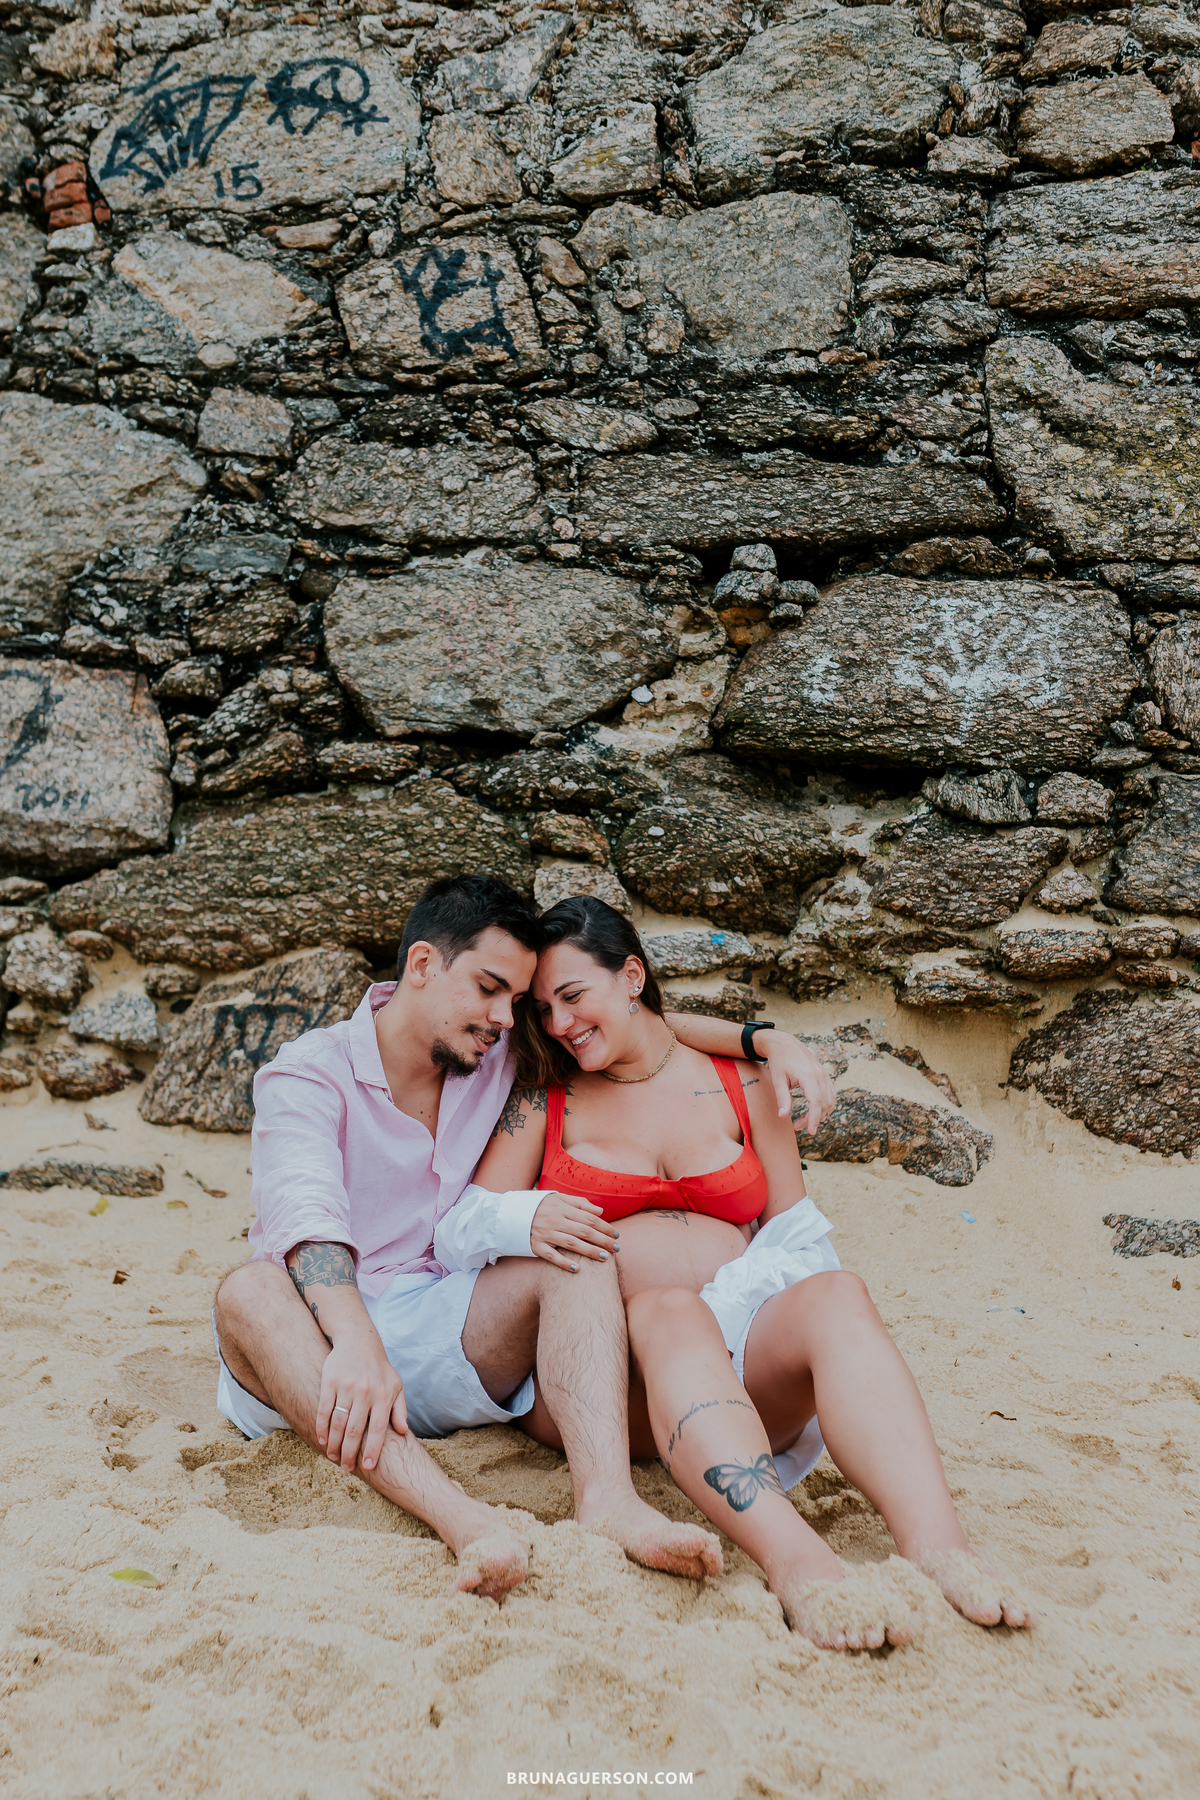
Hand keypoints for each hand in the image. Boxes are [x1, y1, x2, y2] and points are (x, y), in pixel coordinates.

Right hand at [316, 1326, 406, 1472]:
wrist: (359, 1340)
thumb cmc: (380, 1368)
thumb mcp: (396, 1386)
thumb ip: (400, 1410)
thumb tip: (403, 1432)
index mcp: (383, 1395)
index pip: (378, 1429)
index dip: (372, 1449)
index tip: (368, 1466)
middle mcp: (366, 1392)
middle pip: (355, 1430)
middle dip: (350, 1453)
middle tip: (347, 1468)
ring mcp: (347, 1387)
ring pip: (338, 1423)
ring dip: (334, 1444)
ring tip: (333, 1458)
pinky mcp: (330, 1382)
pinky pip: (324, 1410)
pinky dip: (322, 1427)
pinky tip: (322, 1440)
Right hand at [530, 1192, 618, 1270]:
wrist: (511, 1213)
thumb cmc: (539, 1206)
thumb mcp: (558, 1198)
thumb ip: (580, 1203)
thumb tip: (600, 1211)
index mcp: (562, 1208)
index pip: (589, 1218)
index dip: (605, 1227)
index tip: (616, 1235)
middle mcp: (555, 1221)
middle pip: (584, 1231)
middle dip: (603, 1240)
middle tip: (617, 1248)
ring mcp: (545, 1234)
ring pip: (572, 1244)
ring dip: (590, 1251)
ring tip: (605, 1258)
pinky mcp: (536, 1246)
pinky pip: (552, 1256)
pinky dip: (564, 1263)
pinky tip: (577, 1269)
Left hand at [759, 1030, 835, 1129]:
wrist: (785, 1043)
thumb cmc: (779, 1061)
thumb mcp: (777, 1080)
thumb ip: (782, 1098)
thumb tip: (783, 1117)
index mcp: (808, 1075)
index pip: (816, 1102)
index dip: (814, 1118)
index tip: (811, 1132)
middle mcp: (820, 1075)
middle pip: (824, 1104)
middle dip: (813, 1119)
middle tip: (797, 1126)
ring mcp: (824, 1074)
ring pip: (830, 1100)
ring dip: (820, 1114)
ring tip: (804, 1121)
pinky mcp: (824, 1075)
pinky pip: (830, 1094)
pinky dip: (825, 1106)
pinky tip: (814, 1112)